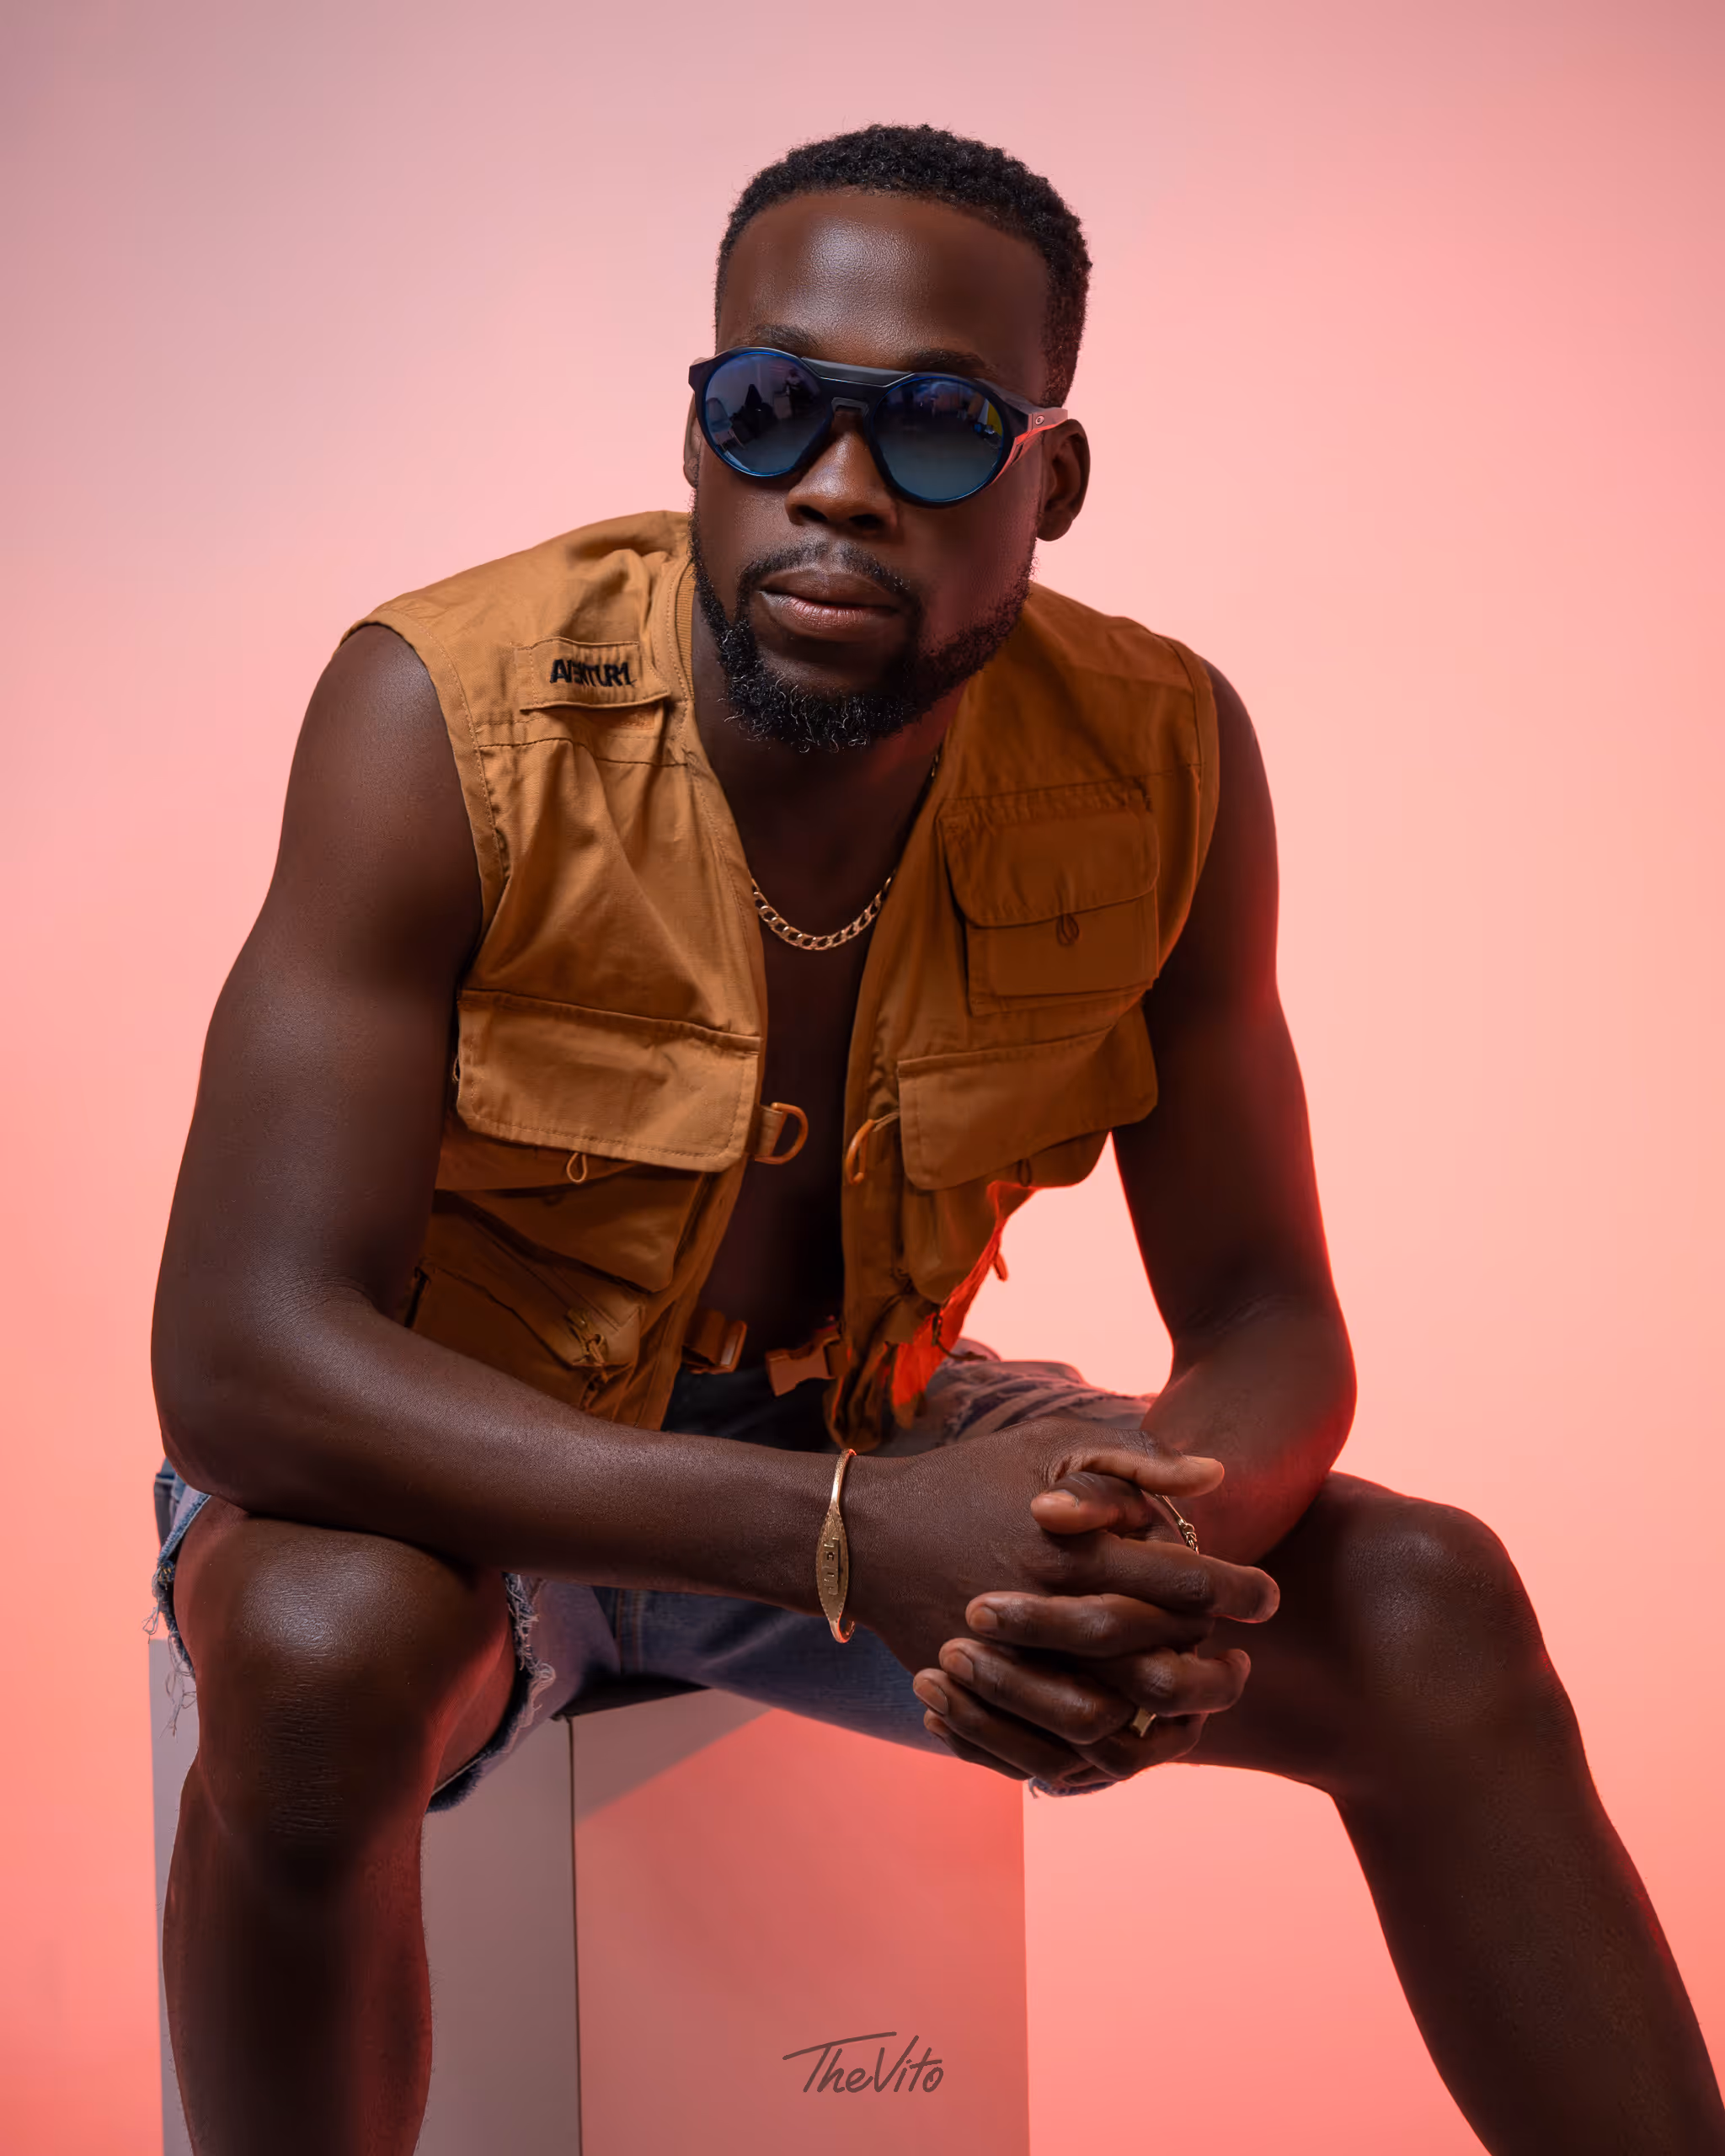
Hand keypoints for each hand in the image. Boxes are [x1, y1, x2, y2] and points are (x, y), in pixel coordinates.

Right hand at [843, 1416, 1277, 1783]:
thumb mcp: (1052, 1448)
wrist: (871, 1535)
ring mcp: (1014, 1666)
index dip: (1239, 1592)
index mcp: (1075, 1549)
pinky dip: (1101, 1745)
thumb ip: (1134, 1464)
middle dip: (1216, 1671)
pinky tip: (1130, 1723)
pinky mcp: (986, 1699)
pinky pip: (1055, 1748)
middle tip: (1242, 1663)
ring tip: (1194, 1700)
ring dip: (1166, 1716)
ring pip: (1116, 1721)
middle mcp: (1051, 1613)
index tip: (1267, 1596)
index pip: (1185, 1583)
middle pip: (1161, 1664)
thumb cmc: (971, 1480)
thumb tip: (1216, 1479)